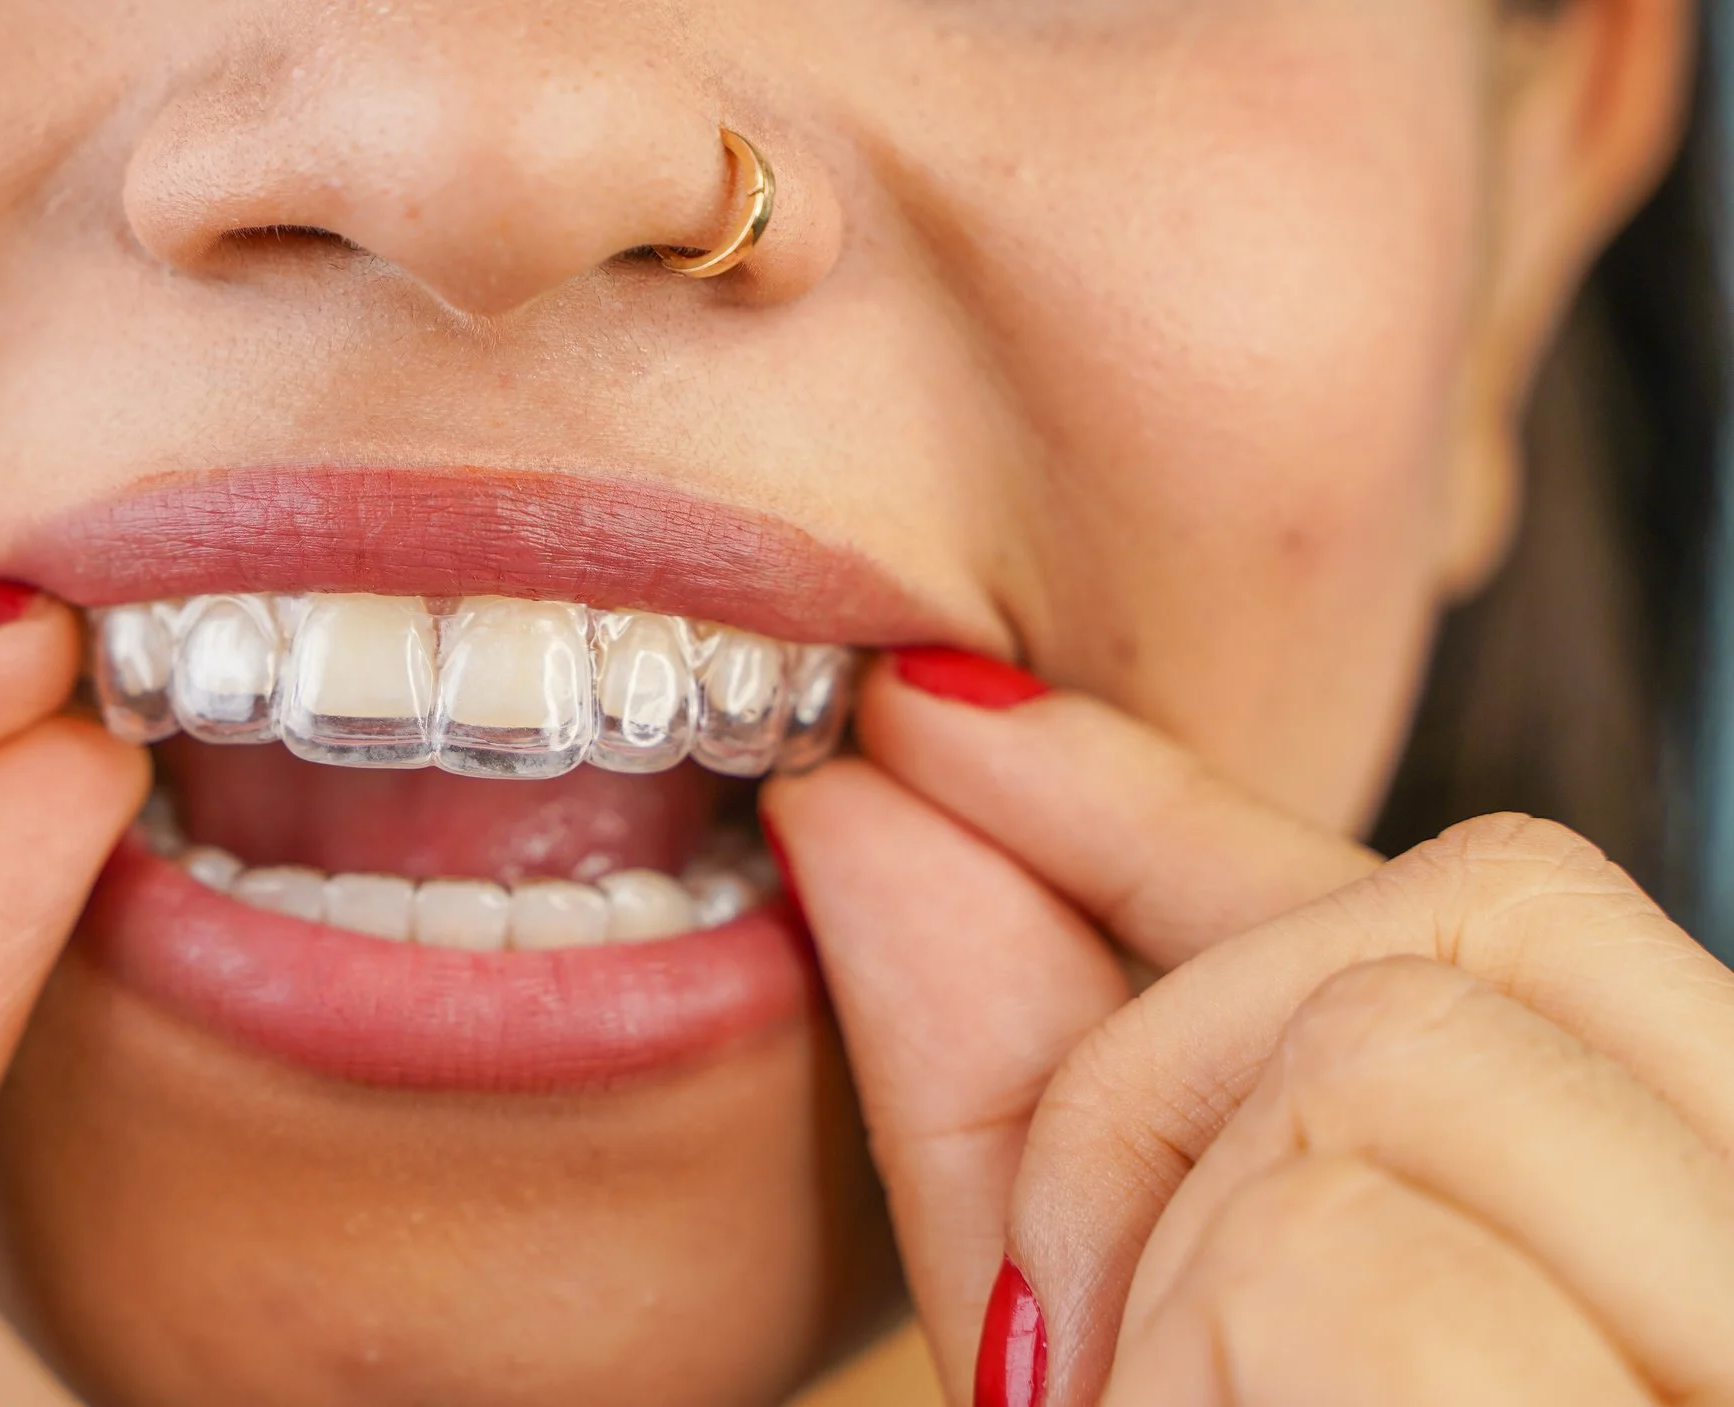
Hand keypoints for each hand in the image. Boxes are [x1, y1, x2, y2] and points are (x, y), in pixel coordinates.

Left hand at [766, 654, 1733, 1404]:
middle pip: (1482, 896)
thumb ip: (1017, 1087)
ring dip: (1177, 1257)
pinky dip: (1191, 1365)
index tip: (937, 718)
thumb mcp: (1115, 1321)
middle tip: (1092, 1322)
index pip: (1480, 891)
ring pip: (1397, 1043)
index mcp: (1668, 1214)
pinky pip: (1338, 1241)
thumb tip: (869, 802)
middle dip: (1175, 1071)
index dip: (1175, 794)